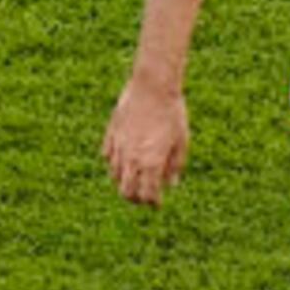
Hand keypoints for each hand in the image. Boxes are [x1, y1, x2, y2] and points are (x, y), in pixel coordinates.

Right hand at [105, 78, 189, 205]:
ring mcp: (118, 146)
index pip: (147, 195)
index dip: (152, 203)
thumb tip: (170, 184)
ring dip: (124, 181)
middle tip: (144, 196)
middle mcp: (132, 159)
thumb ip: (175, 166)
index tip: (157, 203)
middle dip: (135, 199)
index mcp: (151, 163)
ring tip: (134, 178)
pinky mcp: (111, 133)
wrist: (153, 85)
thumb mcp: (181, 141)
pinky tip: (124, 159)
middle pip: (126, 192)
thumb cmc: (172, 112)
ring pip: (114, 176)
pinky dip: (114, 163)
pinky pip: (107, 156)